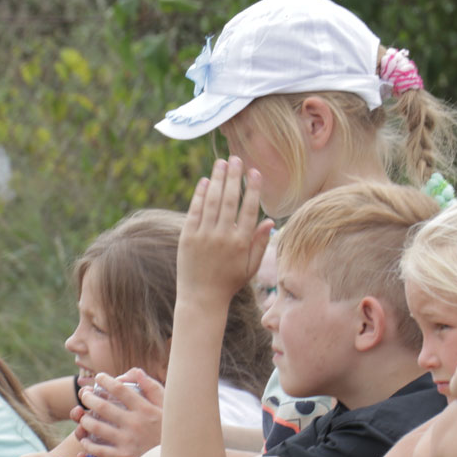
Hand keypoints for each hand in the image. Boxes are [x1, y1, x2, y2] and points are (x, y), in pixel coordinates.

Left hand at [74, 370, 164, 456]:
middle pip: (103, 407)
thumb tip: (135, 371)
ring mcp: (128, 441)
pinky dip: (89, 445)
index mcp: (145, 409)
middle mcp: (135, 423)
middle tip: (85, 395)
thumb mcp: (168, 406)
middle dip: (89, 398)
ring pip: (97, 428)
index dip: (105, 381)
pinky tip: (86, 440)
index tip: (98, 377)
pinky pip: (100, 450)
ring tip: (83, 416)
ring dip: (85, 420)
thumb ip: (152, 387)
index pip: (120, 389)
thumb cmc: (172, 430)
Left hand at [177, 157, 273, 307]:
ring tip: (221, 162)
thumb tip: (269, 221)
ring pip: (211, 201)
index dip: (252, 189)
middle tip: (236, 159)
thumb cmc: (229, 282)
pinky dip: (200, 194)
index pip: (249, 210)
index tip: (254, 172)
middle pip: (229, 200)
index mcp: (241, 244)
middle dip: (233, 177)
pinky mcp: (187, 237)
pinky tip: (205, 181)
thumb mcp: (250, 267)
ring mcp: (203, 236)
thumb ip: (260, 244)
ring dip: (217, 179)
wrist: (201, 298)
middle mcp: (222, 237)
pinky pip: (195, 210)